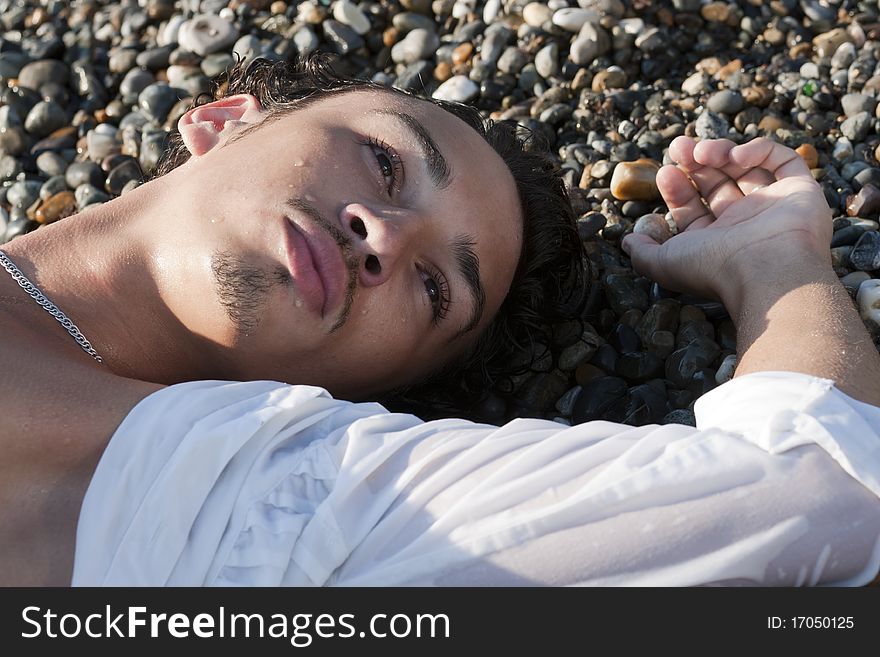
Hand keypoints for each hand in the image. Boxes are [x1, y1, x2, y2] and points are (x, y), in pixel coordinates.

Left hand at [621, 137, 832, 304]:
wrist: (766, 271)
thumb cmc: (714, 269)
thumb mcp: (664, 263)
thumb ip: (643, 252)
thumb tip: (627, 241)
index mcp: (715, 241)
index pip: (693, 207)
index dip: (676, 188)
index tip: (664, 172)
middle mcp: (744, 224)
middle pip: (718, 183)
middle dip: (695, 162)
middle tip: (678, 147)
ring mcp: (772, 206)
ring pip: (746, 168)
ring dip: (720, 152)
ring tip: (704, 152)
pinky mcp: (800, 191)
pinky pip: (783, 161)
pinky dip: (759, 150)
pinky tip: (737, 156)